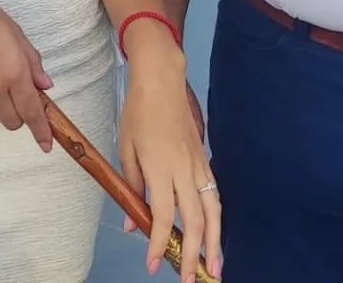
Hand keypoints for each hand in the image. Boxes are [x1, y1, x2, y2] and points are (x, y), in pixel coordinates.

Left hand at [118, 32, 221, 280]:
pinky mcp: (204, 158)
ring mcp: (198, 163)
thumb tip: (133, 223)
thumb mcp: (126, 149)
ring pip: (213, 208)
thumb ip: (131, 187)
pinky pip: (213, 193)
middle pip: (196, 219)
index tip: (153, 265)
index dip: (160, 244)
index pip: (165, 216)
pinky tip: (215, 232)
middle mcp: (184, 169)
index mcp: (160, 168)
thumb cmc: (138, 112)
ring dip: (216, 241)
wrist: (162, 80)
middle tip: (192, 280)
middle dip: (195, 254)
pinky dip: (216, 216)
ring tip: (216, 267)